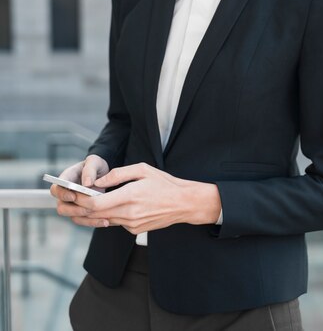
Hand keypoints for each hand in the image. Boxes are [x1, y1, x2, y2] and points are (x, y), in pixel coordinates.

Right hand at [50, 155, 109, 227]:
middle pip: (61, 207)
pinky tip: (105, 222)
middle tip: (88, 209)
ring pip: (72, 216)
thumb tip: (87, 183)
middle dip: (73, 210)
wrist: (103, 174)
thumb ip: (89, 170)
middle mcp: (66, 194)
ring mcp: (73, 204)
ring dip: (84, 218)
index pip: (56, 189)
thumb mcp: (94, 162)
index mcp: (66, 179)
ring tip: (100, 216)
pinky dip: (93, 222)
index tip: (73, 196)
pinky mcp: (81, 212)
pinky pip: (83, 220)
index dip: (62, 194)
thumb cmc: (95, 165)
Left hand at [68, 162, 221, 234]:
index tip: (68, 193)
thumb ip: (118, 174)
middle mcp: (128, 214)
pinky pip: (114, 222)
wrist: (184, 204)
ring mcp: (131, 224)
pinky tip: (96, 211)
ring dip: (85, 216)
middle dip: (75, 208)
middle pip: (94, 215)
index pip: (95, 204)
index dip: (78, 200)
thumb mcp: (142, 169)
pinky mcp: (134, 230)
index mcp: (129, 196)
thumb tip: (97, 181)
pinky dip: (104, 217)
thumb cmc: (164, 183)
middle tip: (61, 202)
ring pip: (102, 221)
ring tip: (69, 209)